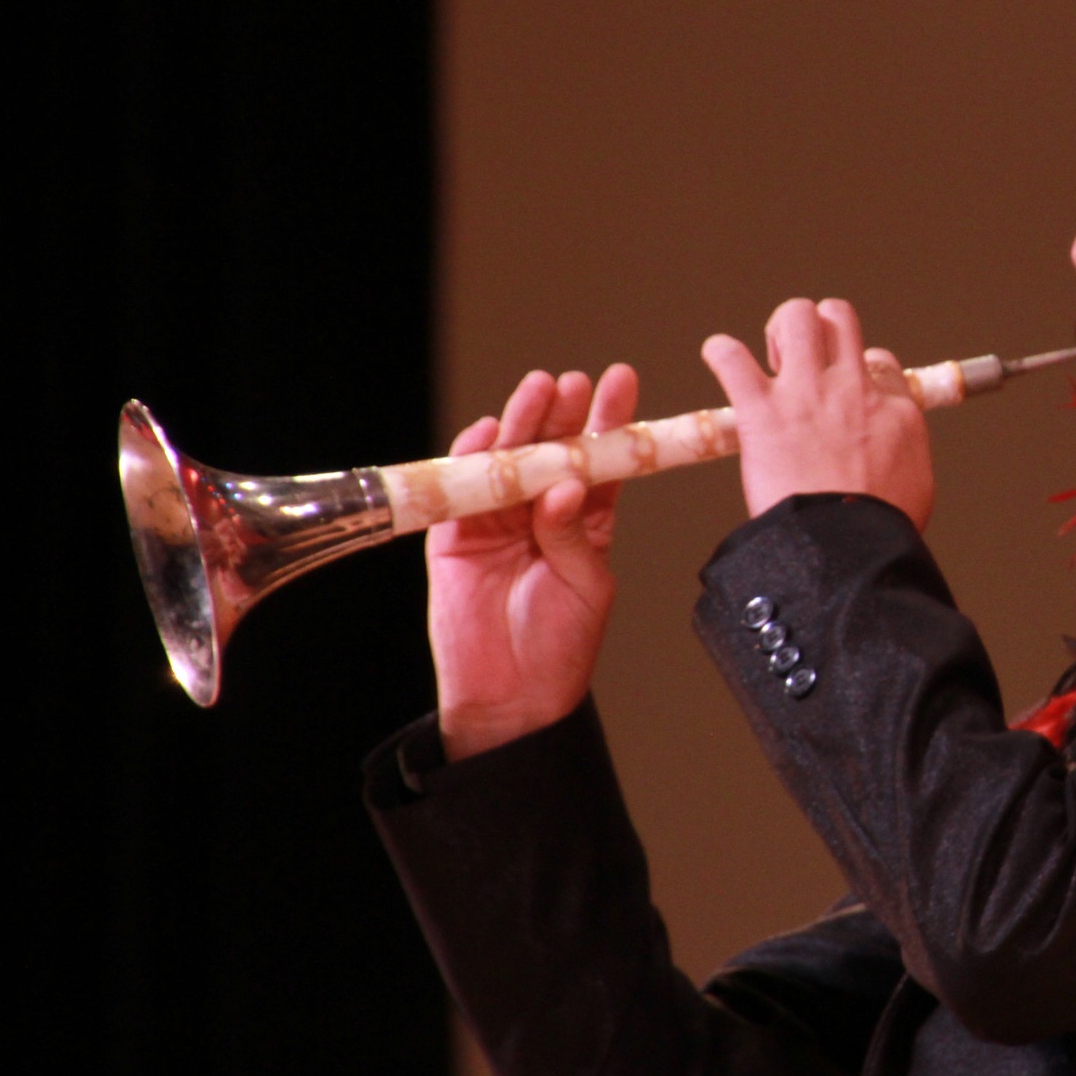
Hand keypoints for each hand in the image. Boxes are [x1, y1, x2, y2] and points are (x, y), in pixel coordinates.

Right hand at [428, 363, 639, 760]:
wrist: (511, 697)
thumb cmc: (561, 646)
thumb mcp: (585, 585)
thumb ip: (574, 535)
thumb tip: (564, 486)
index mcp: (584, 521)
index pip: (600, 460)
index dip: (609, 420)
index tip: (621, 379)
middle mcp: (540, 513)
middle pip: (551, 450)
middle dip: (562, 413)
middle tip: (574, 383)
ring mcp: (496, 522)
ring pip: (508, 460)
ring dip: (521, 424)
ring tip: (539, 392)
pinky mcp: (454, 538)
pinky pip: (459, 490)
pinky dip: (470, 459)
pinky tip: (489, 432)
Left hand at [702, 298, 934, 531]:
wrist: (847, 551)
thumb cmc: (881, 531)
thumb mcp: (916, 482)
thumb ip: (902, 453)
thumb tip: (891, 454)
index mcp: (893, 408)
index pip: (879, 359)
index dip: (860, 368)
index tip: (847, 390)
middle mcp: (852, 388)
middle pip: (838, 318)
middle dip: (818, 327)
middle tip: (801, 362)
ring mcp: (807, 394)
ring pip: (796, 317)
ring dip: (780, 329)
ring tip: (771, 358)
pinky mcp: (762, 410)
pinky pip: (733, 357)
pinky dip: (721, 352)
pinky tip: (720, 358)